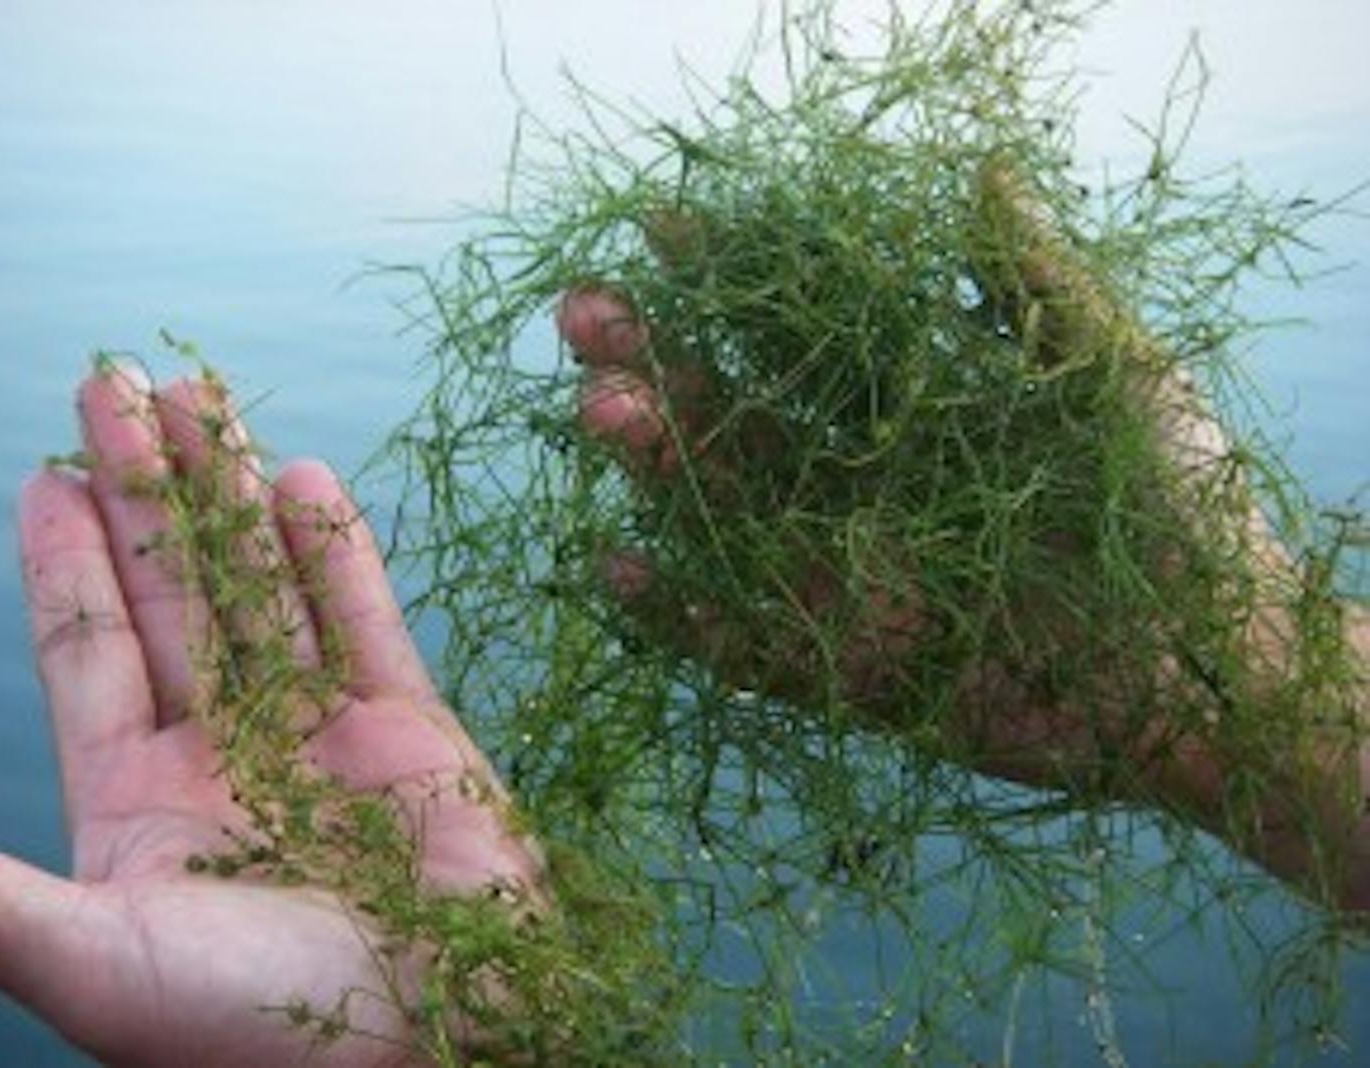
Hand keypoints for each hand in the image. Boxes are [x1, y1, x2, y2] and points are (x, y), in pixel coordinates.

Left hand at [0, 370, 537, 1067]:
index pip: (92, 651)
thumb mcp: (103, 966)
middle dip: (146, 487)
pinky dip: (336, 552)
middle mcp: (229, 752)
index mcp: (143, 802)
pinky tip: (301, 479)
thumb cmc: (261, 1032)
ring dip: (231, 494)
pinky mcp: (409, 730)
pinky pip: (364, 620)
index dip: (67, 560)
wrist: (443, 1047)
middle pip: (175, 592)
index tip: (45, 472)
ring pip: (264, 585)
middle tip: (117, 384)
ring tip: (201, 397)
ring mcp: (322, 733)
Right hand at [557, 230, 1369, 910]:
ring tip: (600, 406)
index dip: (728, 279)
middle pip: (735, 417)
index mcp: (912, 412)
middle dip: (658, 359)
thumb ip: (1033, 278)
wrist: (1216, 677)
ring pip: (722, 514)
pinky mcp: (844, 670)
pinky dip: (674, 614)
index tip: (660, 228)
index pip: (795, 336)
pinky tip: (612, 568)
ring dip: (653, 462)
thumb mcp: (1110, 371)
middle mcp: (861, 488)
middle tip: (585, 314)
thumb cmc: (1177, 513)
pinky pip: (739, 641)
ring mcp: (846, 578)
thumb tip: (979, 169)